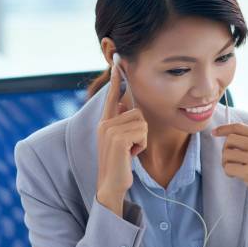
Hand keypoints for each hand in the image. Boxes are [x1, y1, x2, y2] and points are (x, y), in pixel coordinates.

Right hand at [95, 64, 147, 216]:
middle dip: (141, 131)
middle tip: (130, 147)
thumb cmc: (119, 165)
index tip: (118, 60)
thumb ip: (121, 122)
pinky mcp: (117, 138)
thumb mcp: (120, 141)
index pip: (112, 96)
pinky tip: (130, 156)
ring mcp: (109, 130)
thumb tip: (124, 103)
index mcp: (105, 122)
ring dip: (142, 139)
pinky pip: (142, 132)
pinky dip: (141, 145)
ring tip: (130, 151)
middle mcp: (104, 123)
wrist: (110, 186)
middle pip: (137, 111)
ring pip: (141, 122)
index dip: (116, 79)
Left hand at [212, 122, 247, 246]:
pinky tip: (235, 176)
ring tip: (234, 170)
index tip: (214, 133)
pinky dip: (228, 172)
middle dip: (225, 150)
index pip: (238, 127)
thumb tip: (228, 133)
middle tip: (230, 160)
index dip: (223, 129)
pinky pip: (228, 167)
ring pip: (227, 154)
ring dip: (225, 163)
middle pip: (230, 139)